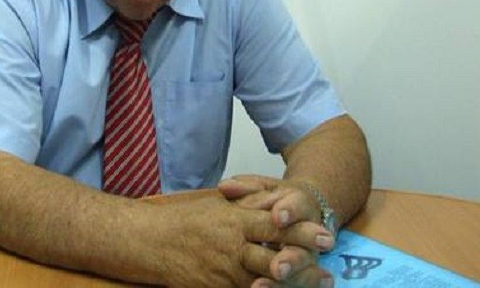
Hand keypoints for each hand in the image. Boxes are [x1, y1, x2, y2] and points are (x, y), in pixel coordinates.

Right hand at [147, 192, 331, 286]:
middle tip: (328, 265)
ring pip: (265, 280)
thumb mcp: (218, 203)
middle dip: (304, 260)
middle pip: (275, 254)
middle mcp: (233, 246)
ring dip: (292, 283)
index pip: (274, 224)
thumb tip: (276, 201)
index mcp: (234, 219)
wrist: (151, 241)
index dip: (301, 230)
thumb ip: (247, 203)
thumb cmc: (185, 219)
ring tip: (319, 282)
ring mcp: (225, 270)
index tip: (325, 233)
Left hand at [218, 175, 334, 286]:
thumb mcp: (263, 186)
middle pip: (302, 248)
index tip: (277, 217)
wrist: (300, 210)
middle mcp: (308, 235)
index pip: (298, 207)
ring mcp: (305, 257)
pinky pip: (291, 284)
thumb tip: (224, 187)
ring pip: (297, 272)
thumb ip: (246, 187)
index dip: (289, 211)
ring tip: (259, 287)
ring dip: (281, 283)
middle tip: (277, 268)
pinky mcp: (298, 273)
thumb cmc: (275, 198)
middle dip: (290, 259)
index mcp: (301, 206)